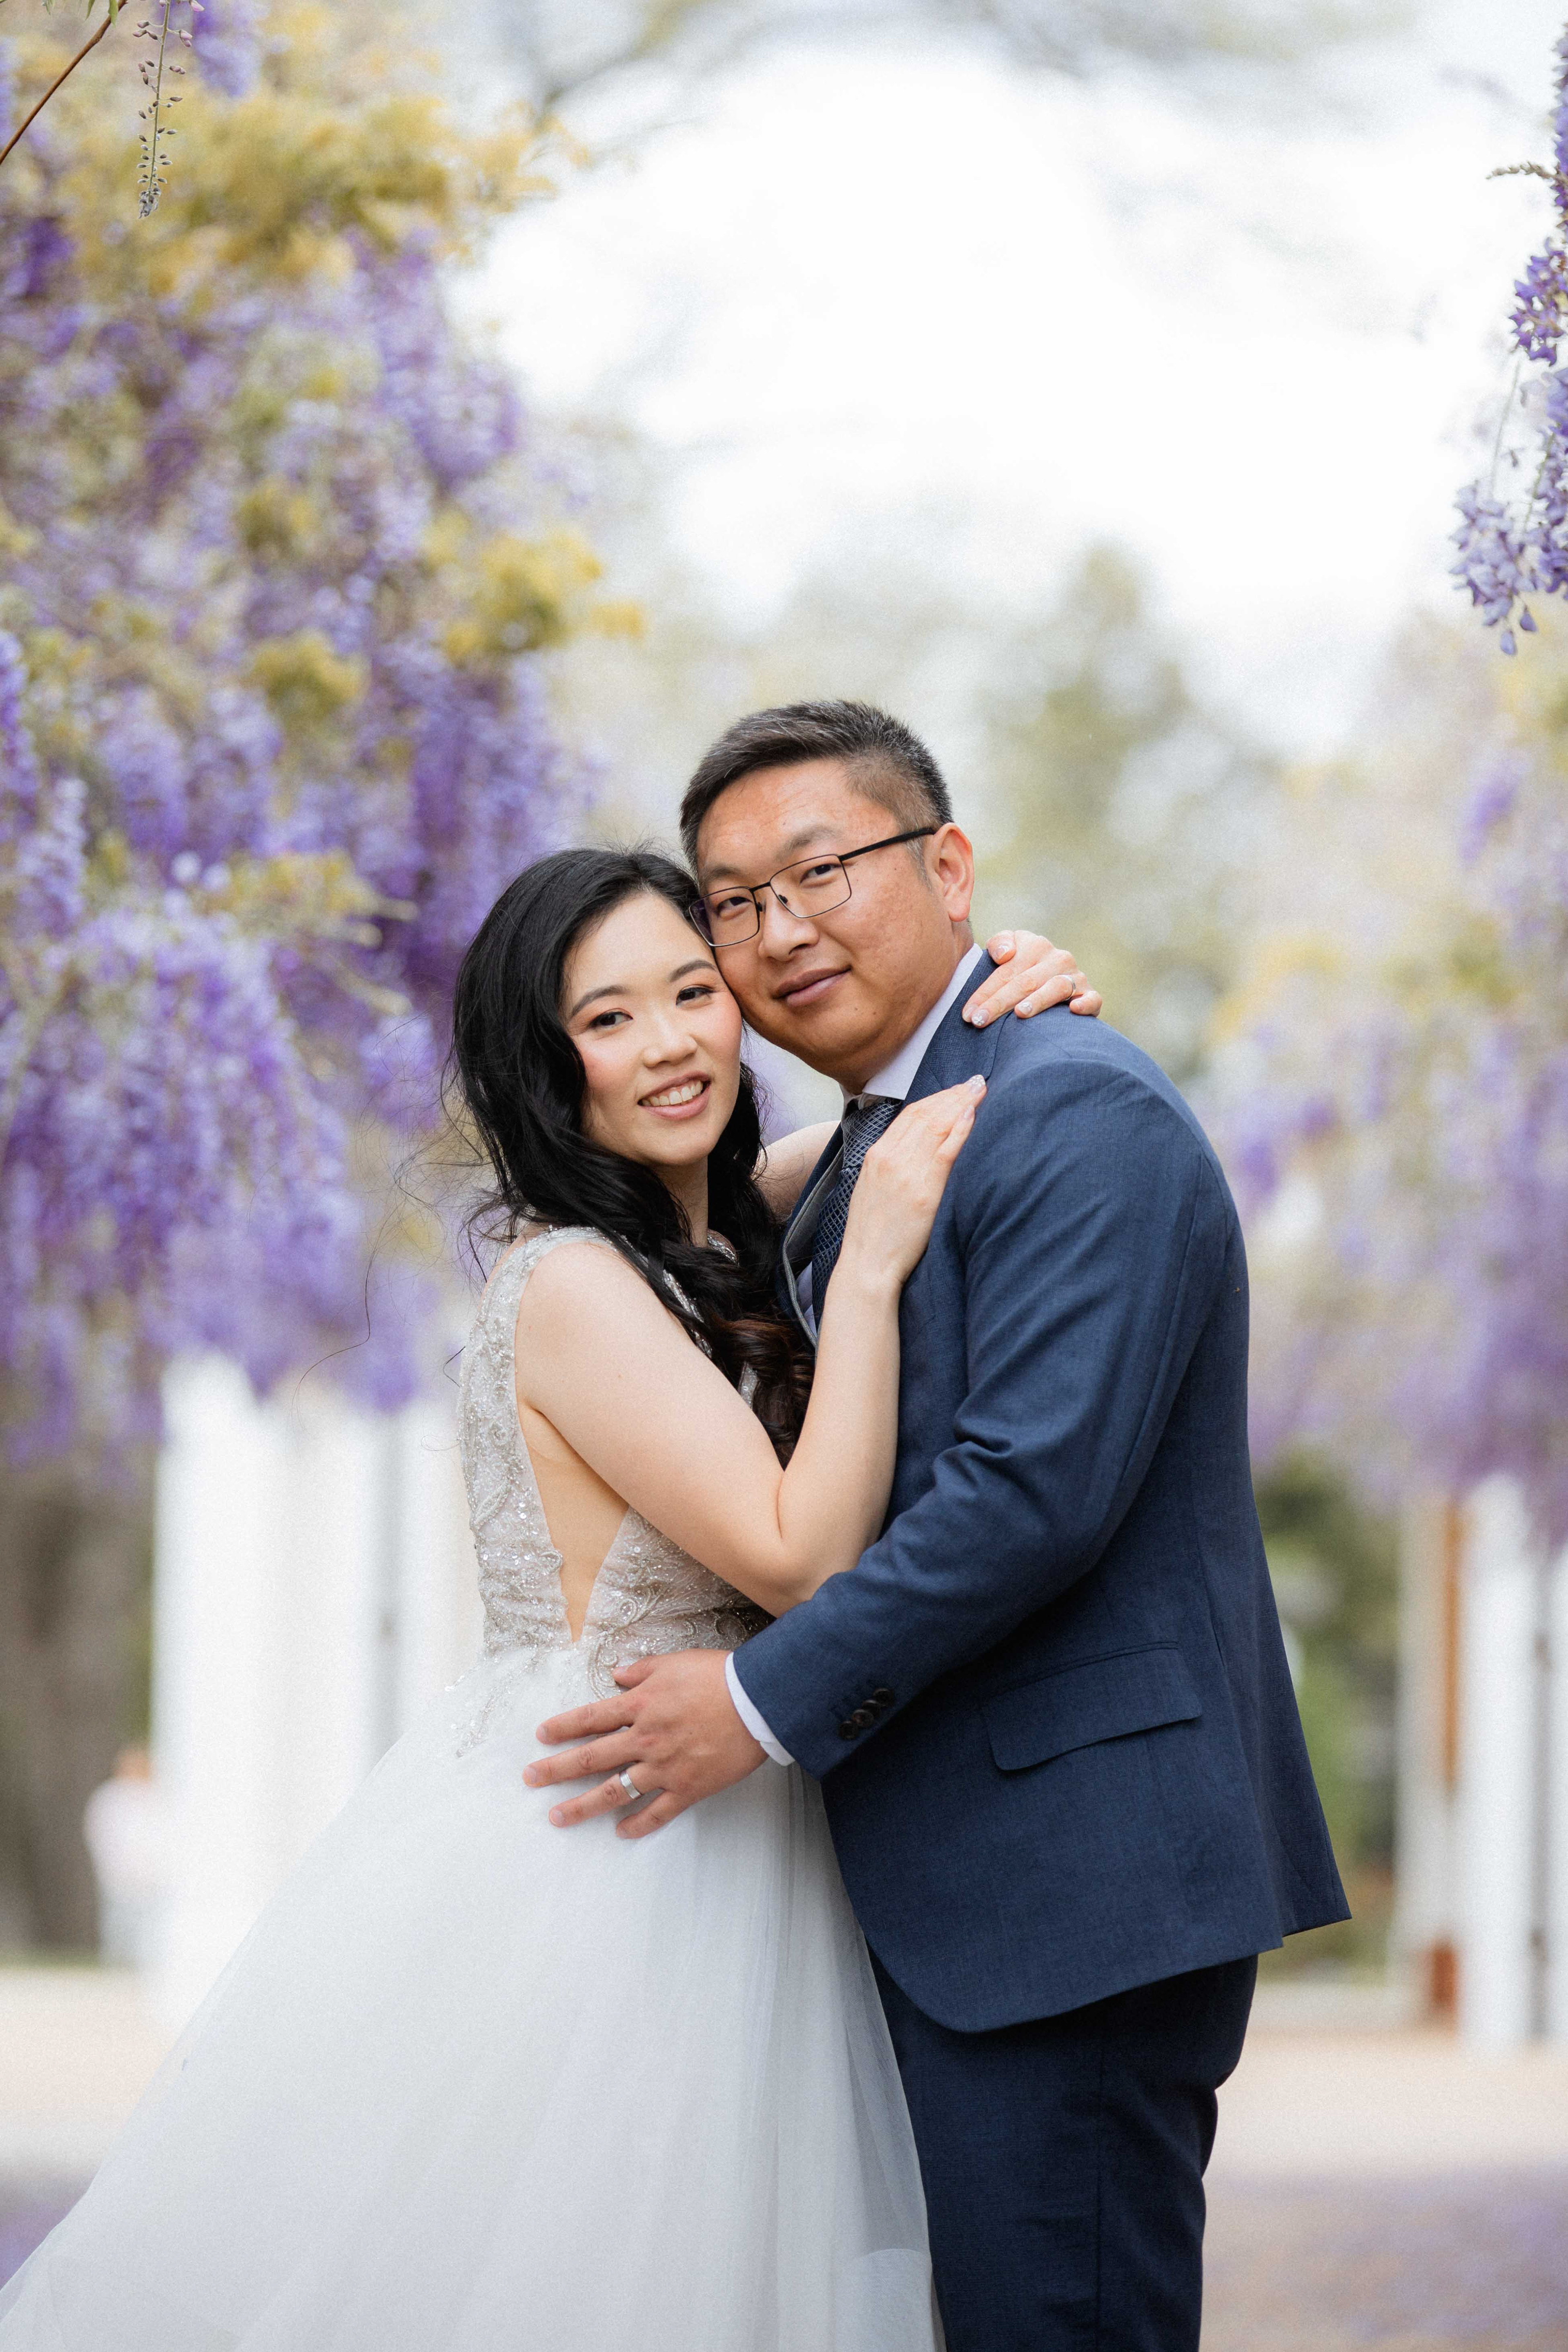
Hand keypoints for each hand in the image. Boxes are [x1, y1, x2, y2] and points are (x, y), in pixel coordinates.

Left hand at [523, 1648, 764, 1838]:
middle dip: (557, 1770)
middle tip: (530, 1779)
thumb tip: (616, 1673)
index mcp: (640, 1704)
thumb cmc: (718, 1676)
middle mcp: (645, 1738)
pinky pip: (657, 1812)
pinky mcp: (687, 1788)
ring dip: (583, 1806)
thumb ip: (642, 1669)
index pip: (590, 1718)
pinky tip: (620, 1832)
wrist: (758, 1701)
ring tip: (557, 1817)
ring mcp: (664, 1767)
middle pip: (592, 1757)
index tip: (540, 1737)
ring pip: (616, 1791)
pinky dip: (637, 1824)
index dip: (563, 1727)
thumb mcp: (675, 1662)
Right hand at [838, 1076, 983, 1290]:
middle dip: (953, 1095)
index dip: (937, 1098)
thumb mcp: (873, 1188)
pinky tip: (973, 1115)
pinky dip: (960, 1130)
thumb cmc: (873, 1232)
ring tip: (981, 1091)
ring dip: (961, 1105)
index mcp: (877, 1155)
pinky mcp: (923, 1192)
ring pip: (937, 1127)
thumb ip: (891, 1164)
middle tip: (976, 1082)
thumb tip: (916, 1148)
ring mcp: (906, 1173)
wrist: (868, 1265)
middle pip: (926, 1114)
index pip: (910, 1114)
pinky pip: (945, 1152)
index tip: (956, 1090)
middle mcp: (889, 1158)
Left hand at [964, 930, 1101, 1025]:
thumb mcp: (1008, 951)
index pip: (1005, 971)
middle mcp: (1057, 958)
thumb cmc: (1021, 970)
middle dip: (999, 1003)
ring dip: (1037, 1001)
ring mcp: (1076, 976)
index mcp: (1035, 945)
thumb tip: (1004, 955)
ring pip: (1056, 988)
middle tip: (979, 1022)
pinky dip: (1085, 1003)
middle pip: (1025, 981)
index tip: (968, 1014)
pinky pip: (1092, 998)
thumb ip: (999, 943)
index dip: (985, 993)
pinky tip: (1073, 1009)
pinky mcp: (1090, 994)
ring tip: (1019, 1014)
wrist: (1052, 978)